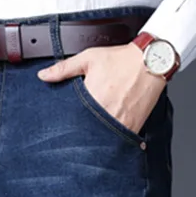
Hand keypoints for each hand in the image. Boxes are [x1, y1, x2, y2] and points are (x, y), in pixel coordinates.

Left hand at [37, 42, 166, 134]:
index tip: (61, 123)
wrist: (152, 62)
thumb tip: (43, 75)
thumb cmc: (122, 60)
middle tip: (78, 126)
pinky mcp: (132, 128)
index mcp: (91, 98)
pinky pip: (118, 138)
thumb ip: (64, 68)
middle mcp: (105, 114)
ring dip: (95, 135)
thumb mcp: (89, 58)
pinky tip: (108, 129)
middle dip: (79, 130)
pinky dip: (112, 137)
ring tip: (94, 127)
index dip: (65, 122)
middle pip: (84, 131)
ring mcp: (119, 123)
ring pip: (101, 138)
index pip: (70, 118)